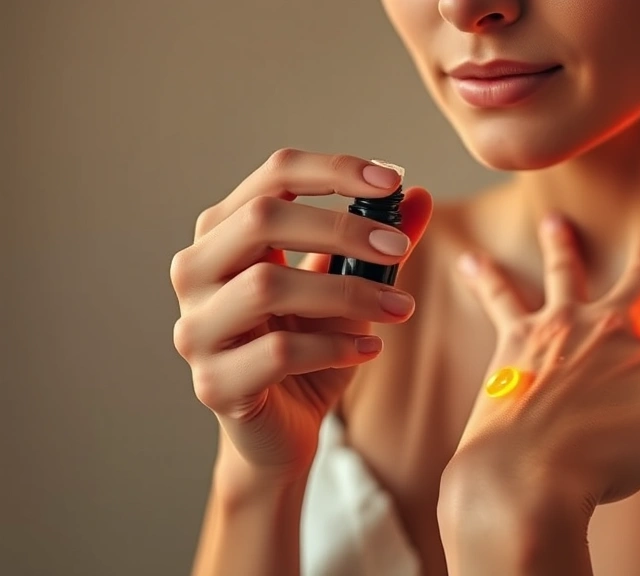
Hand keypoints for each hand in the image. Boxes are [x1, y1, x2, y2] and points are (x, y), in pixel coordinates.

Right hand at [170, 150, 431, 487]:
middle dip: (341, 227)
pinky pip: (277, 352)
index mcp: (225, 233)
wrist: (284, 430)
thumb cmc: (310, 348)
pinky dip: (334, 347)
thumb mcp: (349, 288)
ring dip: (349, 294)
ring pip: (267, 287)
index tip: (394, 179)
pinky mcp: (214, 383)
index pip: (273, 175)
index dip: (333, 170)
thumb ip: (377, 244)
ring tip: (401, 309)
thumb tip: (419, 195)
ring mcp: (196, 328)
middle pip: (261, 219)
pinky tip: (370, 350)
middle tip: (400, 248)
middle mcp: (196, 272)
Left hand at [444, 217, 639, 516]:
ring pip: (571, 271)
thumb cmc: (611, 461)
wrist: (534, 471)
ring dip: (567, 245)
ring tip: (559, 221)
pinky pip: (502, 300)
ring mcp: (566, 327)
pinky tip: (469, 259)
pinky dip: (487, 279)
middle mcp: (615, 326)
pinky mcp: (521, 339)